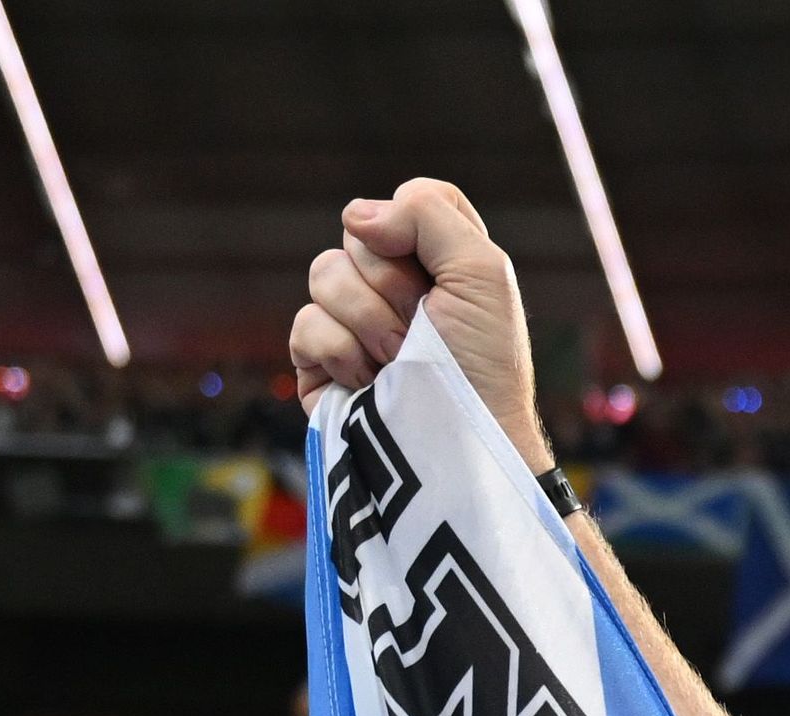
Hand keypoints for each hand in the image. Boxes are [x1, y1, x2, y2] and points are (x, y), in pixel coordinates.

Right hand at [289, 180, 551, 473]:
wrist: (461, 443)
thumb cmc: (483, 363)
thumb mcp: (482, 271)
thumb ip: (429, 212)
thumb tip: (355, 215)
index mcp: (439, 258)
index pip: (411, 200)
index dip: (415, 227)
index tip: (438, 272)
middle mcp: (394, 283)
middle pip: (358, 232)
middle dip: (394, 284)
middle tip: (424, 328)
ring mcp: (351, 320)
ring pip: (324, 272)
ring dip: (370, 321)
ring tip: (400, 360)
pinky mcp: (318, 361)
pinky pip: (305, 323)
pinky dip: (341, 353)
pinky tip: (371, 381)